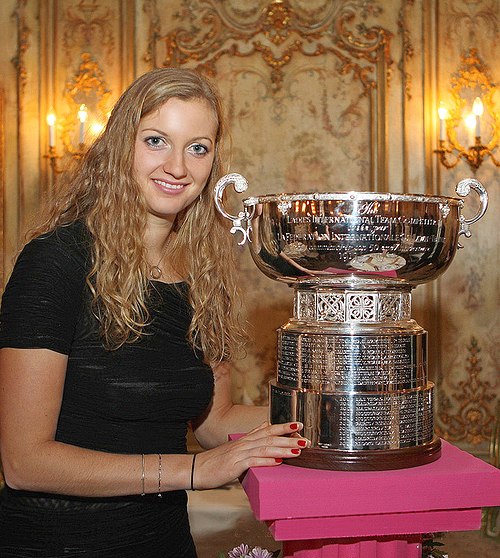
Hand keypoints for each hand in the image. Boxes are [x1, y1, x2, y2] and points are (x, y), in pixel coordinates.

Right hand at [192, 421, 308, 489]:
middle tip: (305, 437)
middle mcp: (243, 443)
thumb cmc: (215, 464)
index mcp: (244, 440)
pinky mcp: (234, 464)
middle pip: (269, 436)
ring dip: (282, 448)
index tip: (297, 424)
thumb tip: (265, 455)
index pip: (266, 429)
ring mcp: (239, 453)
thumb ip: (249, 452)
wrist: (196, 469)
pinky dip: (266, 461)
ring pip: (265, 447)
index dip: (282, 426)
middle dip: (288, 436)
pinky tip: (278, 462)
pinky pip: (253, 461)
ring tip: (297, 449)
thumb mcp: (234, 454)